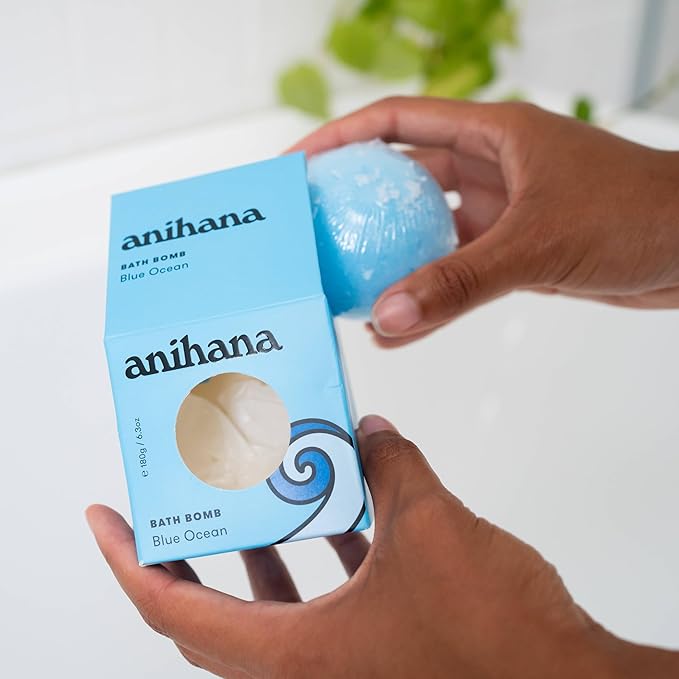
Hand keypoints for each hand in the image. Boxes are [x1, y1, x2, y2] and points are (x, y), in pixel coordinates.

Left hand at [87, 415, 676, 677]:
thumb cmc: (494, 637)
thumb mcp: (427, 527)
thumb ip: (390, 467)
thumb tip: (370, 429)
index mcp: (295, 656)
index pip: (175, 611)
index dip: (128, 561)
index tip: (101, 517)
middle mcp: (307, 672)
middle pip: (210, 614)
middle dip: (187, 553)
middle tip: (178, 499)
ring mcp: (343, 670)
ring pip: (271, 612)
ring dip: (259, 555)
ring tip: (255, 498)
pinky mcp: (379, 659)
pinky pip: (326, 609)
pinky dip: (322, 562)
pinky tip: (343, 514)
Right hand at [289, 97, 678, 344]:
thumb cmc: (636, 215)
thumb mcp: (536, 244)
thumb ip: (459, 282)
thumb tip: (387, 315)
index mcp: (491, 135)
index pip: (396, 123)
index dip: (340, 138)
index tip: (297, 164)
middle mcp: (489, 168)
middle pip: (401, 179)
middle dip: (355, 202)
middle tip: (311, 232)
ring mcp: (499, 212)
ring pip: (425, 233)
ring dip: (388, 258)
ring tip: (341, 286)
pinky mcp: (512, 252)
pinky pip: (455, 272)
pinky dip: (427, 296)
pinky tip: (396, 324)